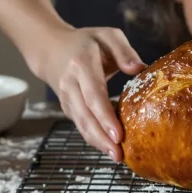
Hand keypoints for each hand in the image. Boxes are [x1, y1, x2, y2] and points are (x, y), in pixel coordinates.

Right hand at [30, 27, 146, 161]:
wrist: (52, 49)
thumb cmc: (87, 43)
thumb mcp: (107, 36)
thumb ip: (124, 50)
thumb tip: (140, 68)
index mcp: (81, 65)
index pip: (93, 94)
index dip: (105, 116)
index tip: (119, 134)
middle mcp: (70, 84)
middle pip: (85, 115)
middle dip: (101, 137)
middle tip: (119, 154)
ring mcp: (66, 98)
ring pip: (81, 124)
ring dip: (97, 142)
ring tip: (116, 156)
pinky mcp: (68, 107)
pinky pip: (81, 125)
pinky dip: (93, 138)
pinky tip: (108, 147)